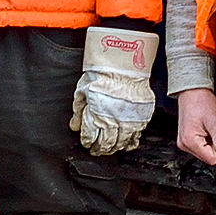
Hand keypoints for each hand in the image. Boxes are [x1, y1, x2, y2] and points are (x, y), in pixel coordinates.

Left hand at [69, 27, 158, 155]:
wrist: (124, 62)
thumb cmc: (103, 73)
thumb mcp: (83, 90)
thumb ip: (78, 110)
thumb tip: (74, 125)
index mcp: (97, 113)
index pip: (91, 136)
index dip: (88, 142)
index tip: (87, 144)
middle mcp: (113, 119)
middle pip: (106, 143)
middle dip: (101, 149)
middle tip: (98, 151)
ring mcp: (129, 118)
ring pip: (122, 141)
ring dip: (115, 148)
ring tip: (110, 150)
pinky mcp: (141, 115)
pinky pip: (136, 134)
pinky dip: (131, 141)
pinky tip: (127, 143)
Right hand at [174, 88, 215, 166]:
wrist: (192, 90)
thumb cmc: (201, 102)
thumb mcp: (214, 121)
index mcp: (189, 141)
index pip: (212, 159)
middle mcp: (184, 144)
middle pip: (208, 156)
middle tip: (215, 128)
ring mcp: (184, 142)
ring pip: (206, 152)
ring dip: (212, 141)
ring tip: (210, 126)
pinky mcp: (186, 139)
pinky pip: (202, 146)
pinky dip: (208, 138)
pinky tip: (206, 128)